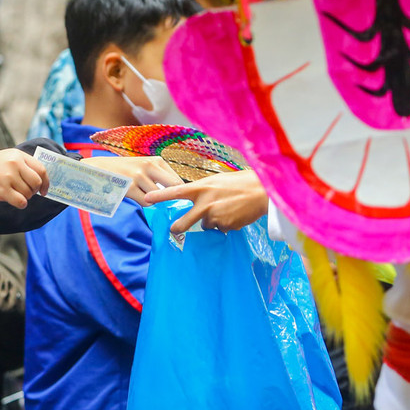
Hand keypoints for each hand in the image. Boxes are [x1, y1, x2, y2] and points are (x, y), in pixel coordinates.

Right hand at [0, 149, 48, 207]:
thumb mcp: (6, 158)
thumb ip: (22, 164)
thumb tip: (40, 179)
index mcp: (18, 155)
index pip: (41, 169)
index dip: (46, 182)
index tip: (44, 190)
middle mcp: (15, 164)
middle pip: (36, 182)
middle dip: (34, 191)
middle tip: (27, 193)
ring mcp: (8, 177)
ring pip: (28, 193)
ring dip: (25, 197)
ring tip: (14, 194)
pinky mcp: (3, 190)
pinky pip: (21, 201)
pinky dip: (21, 204)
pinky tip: (14, 201)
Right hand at [88, 156, 181, 204]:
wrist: (98, 169)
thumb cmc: (124, 170)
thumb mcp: (144, 167)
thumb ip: (159, 177)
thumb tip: (176, 195)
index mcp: (156, 160)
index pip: (177, 180)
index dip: (178, 192)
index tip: (174, 200)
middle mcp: (149, 166)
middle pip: (173, 187)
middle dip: (172, 198)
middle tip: (167, 205)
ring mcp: (138, 176)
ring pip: (158, 197)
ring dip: (154, 201)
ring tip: (145, 197)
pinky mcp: (129, 187)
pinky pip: (146, 202)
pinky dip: (144, 204)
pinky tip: (136, 198)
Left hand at [142, 169, 268, 234]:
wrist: (263, 192)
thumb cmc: (241, 181)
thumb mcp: (217, 180)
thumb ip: (203, 190)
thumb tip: (195, 199)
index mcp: (201, 188)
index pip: (175, 192)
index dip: (159, 196)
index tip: (146, 199)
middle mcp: (205, 204)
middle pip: (184, 222)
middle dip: (178, 228)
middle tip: (174, 229)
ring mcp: (215, 217)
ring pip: (206, 224)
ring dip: (212, 220)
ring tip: (227, 208)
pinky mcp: (226, 227)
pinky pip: (220, 228)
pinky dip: (225, 224)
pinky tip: (235, 214)